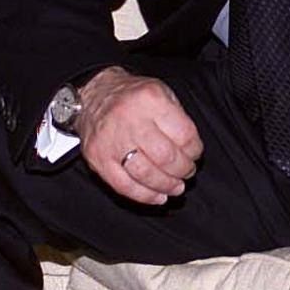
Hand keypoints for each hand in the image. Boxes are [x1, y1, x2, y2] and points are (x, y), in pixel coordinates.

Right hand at [75, 67, 203, 204]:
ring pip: (145, 174)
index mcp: (150, 100)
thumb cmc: (133, 96)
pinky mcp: (98, 159)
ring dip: (166, 185)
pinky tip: (158, 196)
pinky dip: (144, 196)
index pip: (183, 134)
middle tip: (187, 171)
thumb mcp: (162, 92)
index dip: (195, 150)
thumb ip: (178, 118)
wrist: (94, 96)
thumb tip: (191, 151)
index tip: (195, 154)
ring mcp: (111, 142)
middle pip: (165, 157)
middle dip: (183, 169)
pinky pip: (123, 185)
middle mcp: (130, 121)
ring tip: (176, 187)